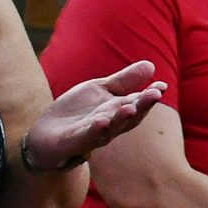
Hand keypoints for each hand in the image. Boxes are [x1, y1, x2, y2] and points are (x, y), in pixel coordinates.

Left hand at [23, 59, 163, 171]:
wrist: (46, 135)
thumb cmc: (78, 112)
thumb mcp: (100, 90)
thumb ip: (124, 81)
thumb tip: (151, 65)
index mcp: (118, 110)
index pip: (138, 102)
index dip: (150, 95)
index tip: (162, 86)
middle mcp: (110, 124)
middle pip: (130, 116)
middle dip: (143, 106)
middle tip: (155, 94)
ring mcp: (93, 134)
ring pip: (111, 128)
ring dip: (121, 119)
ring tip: (130, 107)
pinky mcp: (73, 142)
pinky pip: (86, 137)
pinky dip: (95, 131)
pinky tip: (101, 121)